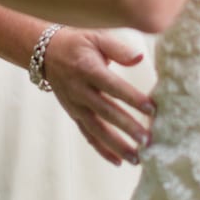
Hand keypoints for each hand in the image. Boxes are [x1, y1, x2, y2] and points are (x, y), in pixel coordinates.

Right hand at [44, 28, 154, 166]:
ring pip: (97, 130)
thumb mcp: (96, 38)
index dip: (132, 98)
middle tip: (148, 140)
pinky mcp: (74, 115)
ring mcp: (76, 106)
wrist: (47, 54)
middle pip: (106, 112)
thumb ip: (118, 49)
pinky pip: (88, 135)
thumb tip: (140, 58)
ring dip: (117, 145)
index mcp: (89, 69)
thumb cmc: (78, 43)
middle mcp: (81, 90)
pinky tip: (119, 162)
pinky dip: (102, 150)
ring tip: (137, 158)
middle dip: (127, 128)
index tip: (152, 109)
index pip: (113, 86)